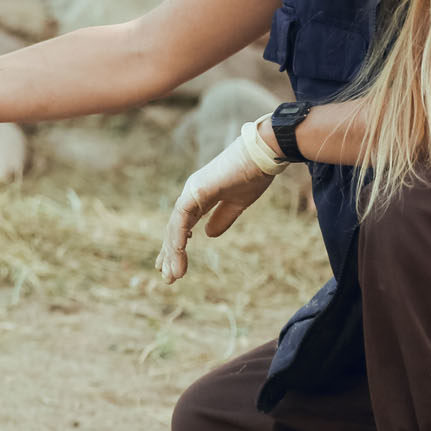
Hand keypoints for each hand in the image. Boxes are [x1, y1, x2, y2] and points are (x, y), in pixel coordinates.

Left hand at [156, 123, 283, 282]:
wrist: (264, 153)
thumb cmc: (254, 174)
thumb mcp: (238, 203)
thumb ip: (222, 218)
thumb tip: (207, 235)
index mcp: (201, 197)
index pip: (184, 226)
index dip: (177, 245)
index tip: (174, 265)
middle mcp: (192, 194)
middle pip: (175, 228)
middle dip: (170, 254)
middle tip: (167, 277)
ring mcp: (192, 191)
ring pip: (176, 226)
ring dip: (173, 251)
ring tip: (171, 274)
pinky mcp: (197, 190)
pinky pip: (183, 216)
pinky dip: (179, 235)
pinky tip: (177, 252)